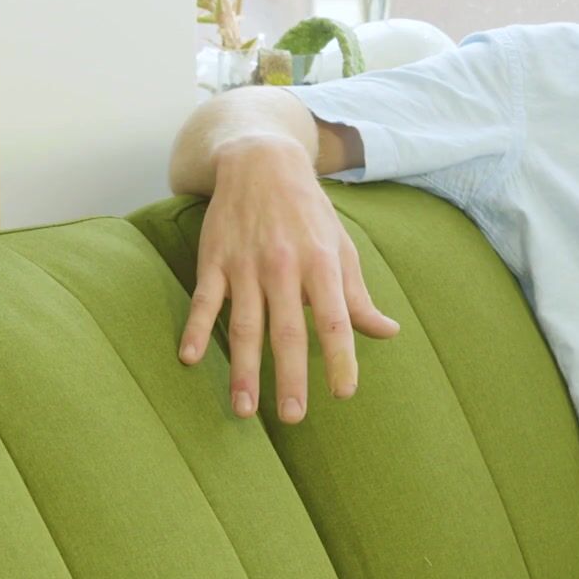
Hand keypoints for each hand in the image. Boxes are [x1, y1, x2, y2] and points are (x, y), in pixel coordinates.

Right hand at [177, 136, 400, 422]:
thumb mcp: (341, 247)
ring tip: (245, 409)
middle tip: (293, 417)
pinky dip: (197, 328)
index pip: (335, 320)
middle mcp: (284, 266)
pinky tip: (190, 358)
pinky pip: (205, 300)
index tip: (344, 393)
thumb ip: (358, 296)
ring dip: (243, 369)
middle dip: (290, 377)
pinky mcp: (214, 259)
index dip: (340, 357)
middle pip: (288, 330)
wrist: (261, 161)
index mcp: (321, 264)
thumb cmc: (309, 212)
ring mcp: (246, 264)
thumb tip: (388, 333)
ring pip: (245, 324)